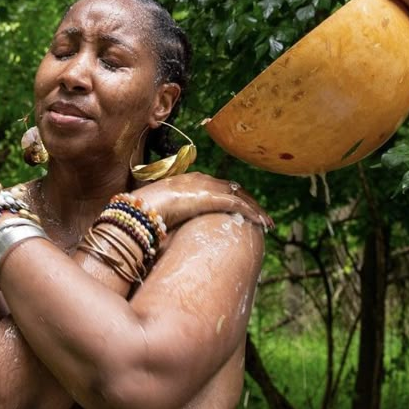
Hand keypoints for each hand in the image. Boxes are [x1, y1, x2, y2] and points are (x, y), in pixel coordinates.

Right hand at [132, 172, 273, 231]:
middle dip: (249, 203)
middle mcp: (203, 180)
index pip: (219, 186)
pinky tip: (261, 223)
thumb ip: (171, 214)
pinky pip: (238, 205)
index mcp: (191, 180)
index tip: (242, 208)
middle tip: (261, 217)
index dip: (233, 197)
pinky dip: (252, 213)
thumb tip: (170, 228)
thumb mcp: (161, 210)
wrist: (140, 208)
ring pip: (241, 197)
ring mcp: (208, 188)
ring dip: (256, 210)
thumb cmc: (144, 211)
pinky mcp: (212, 198)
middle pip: (234, 189)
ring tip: (267, 223)